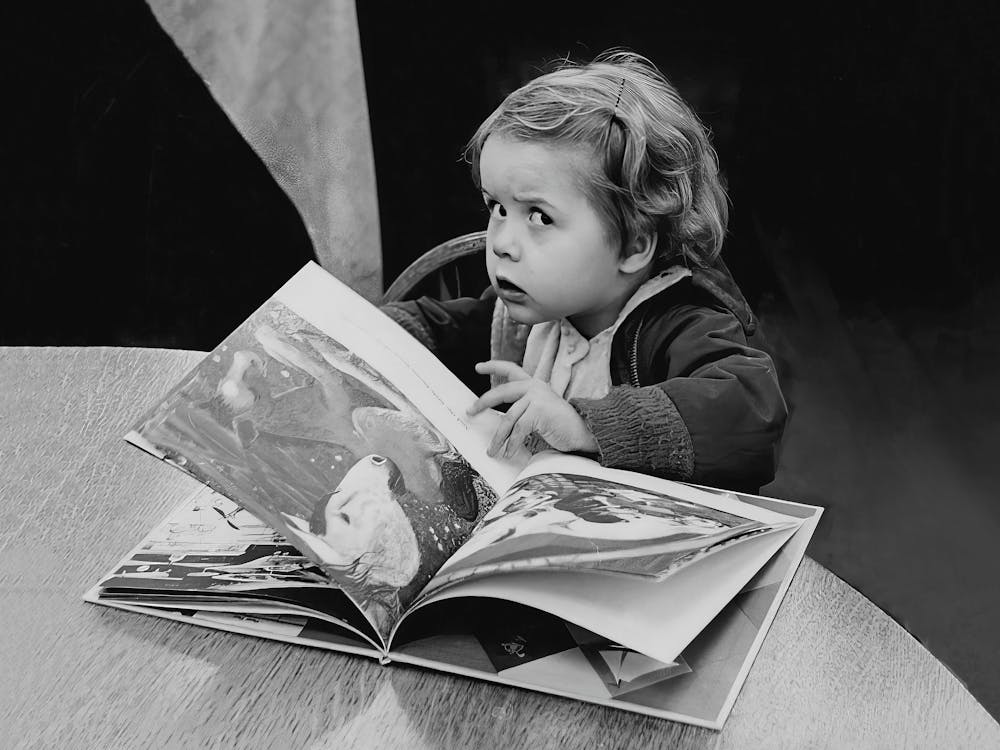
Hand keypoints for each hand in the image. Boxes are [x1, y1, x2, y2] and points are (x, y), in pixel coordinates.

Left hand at [466, 360, 597, 457]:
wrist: (583, 431)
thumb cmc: (561, 425)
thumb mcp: (539, 412)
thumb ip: (522, 409)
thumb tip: (498, 422)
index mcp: (534, 384)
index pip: (510, 369)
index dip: (493, 366)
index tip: (477, 367)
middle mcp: (535, 386)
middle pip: (501, 392)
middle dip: (483, 402)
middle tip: (471, 411)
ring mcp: (537, 397)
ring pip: (509, 417)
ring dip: (499, 437)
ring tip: (492, 450)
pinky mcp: (539, 410)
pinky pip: (519, 429)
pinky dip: (512, 443)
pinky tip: (509, 452)